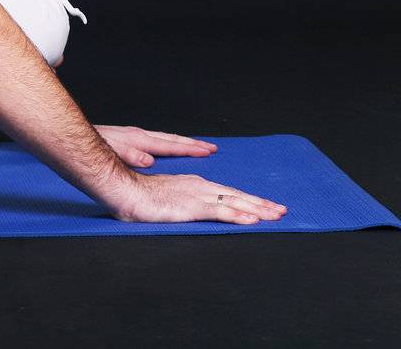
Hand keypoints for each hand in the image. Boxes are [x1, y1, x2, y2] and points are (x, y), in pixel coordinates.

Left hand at [94, 124, 217, 167]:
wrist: (72, 135)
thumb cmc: (87, 145)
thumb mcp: (108, 151)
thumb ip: (128, 155)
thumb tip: (149, 161)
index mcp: (137, 140)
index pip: (169, 145)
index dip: (189, 149)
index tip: (208, 150)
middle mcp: (136, 136)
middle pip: (169, 139)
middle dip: (190, 144)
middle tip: (210, 147)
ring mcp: (131, 136)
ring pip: (162, 139)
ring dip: (179, 143)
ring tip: (194, 147)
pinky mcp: (124, 139)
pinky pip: (152, 140)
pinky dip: (164, 144)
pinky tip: (163, 150)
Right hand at [108, 171, 287, 224]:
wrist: (123, 189)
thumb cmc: (137, 196)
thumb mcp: (165, 199)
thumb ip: (180, 203)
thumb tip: (187, 208)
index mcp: (194, 185)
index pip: (227, 193)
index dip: (247, 199)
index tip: (265, 206)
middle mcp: (199, 187)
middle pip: (236, 195)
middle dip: (261, 203)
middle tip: (282, 211)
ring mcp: (197, 196)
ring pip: (234, 202)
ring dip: (258, 208)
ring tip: (277, 215)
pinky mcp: (191, 207)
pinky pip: (220, 211)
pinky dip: (238, 215)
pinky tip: (252, 220)